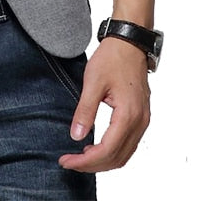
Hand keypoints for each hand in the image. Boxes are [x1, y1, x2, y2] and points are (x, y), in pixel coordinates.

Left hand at [59, 36, 150, 171]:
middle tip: (69, 162)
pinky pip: (129, 144)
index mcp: (128, 115)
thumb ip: (85, 110)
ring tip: (79, 157)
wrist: (130, 43)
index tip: (66, 161)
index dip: (85, 161)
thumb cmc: (112, 58)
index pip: (107, 150)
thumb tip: (76, 136)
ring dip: (103, 161)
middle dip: (92, 165)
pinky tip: (95, 147)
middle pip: (117, 158)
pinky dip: (112, 152)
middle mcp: (140, 122)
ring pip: (125, 154)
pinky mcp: (141, 116)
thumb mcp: (93, 82)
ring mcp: (143, 120)